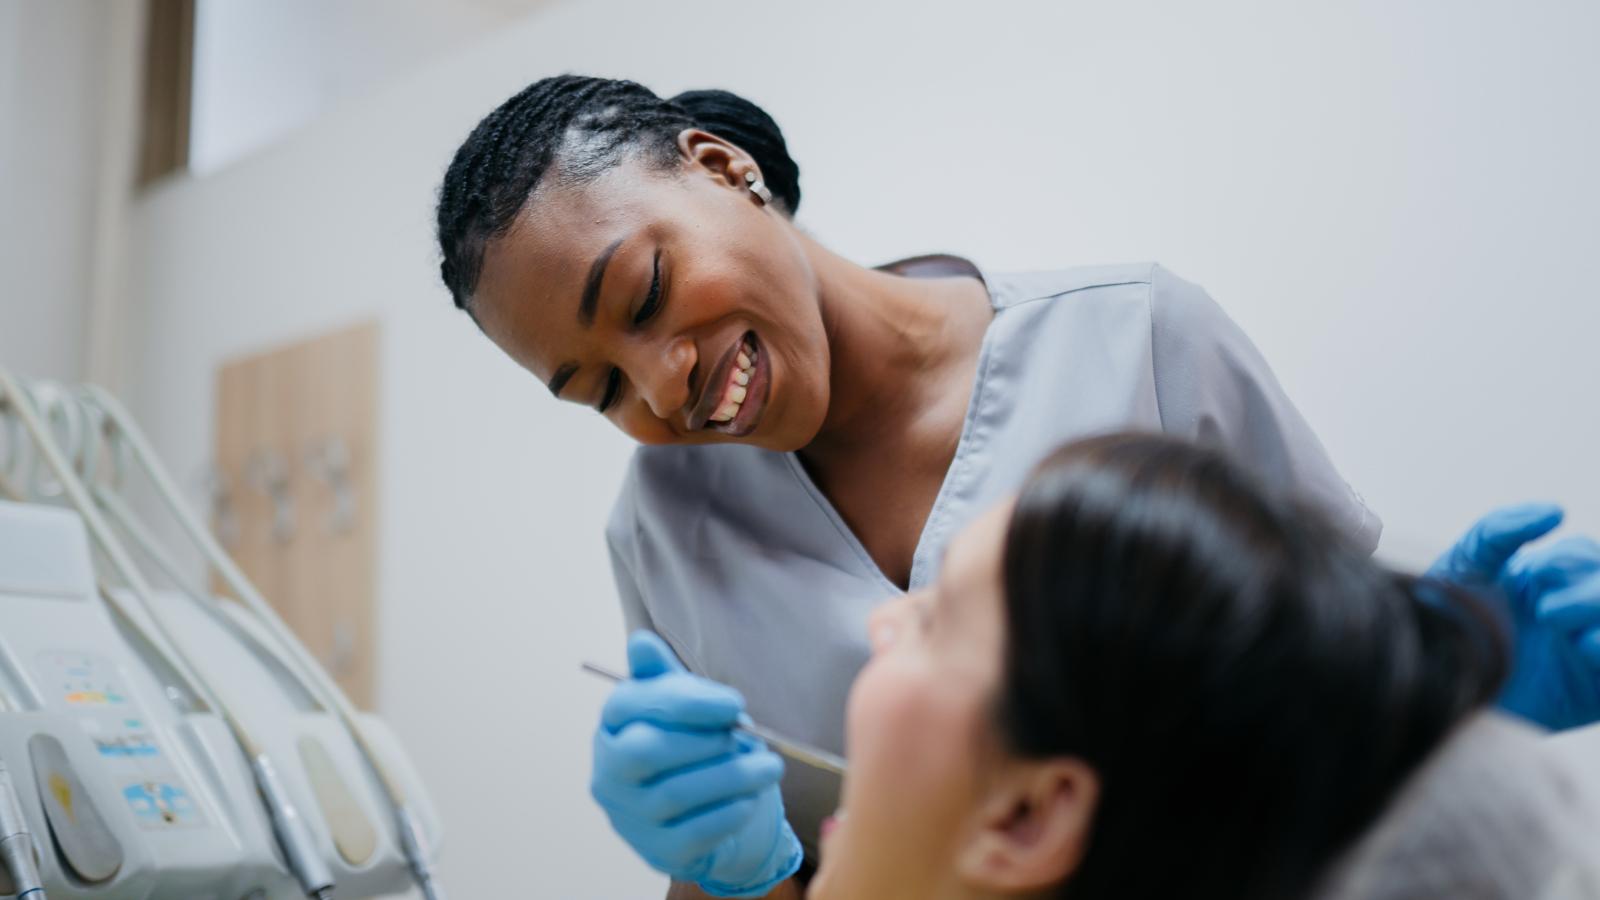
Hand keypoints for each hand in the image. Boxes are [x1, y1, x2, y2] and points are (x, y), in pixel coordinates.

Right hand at [591, 631, 802, 896]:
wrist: (694, 809)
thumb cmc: (683, 743)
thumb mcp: (677, 704)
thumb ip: (663, 676)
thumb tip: (643, 644)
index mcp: (612, 726)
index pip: (634, 705)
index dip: (686, 702)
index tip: (734, 702)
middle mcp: (609, 772)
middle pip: (648, 751)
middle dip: (705, 742)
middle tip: (751, 737)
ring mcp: (629, 816)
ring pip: (675, 794)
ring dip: (731, 778)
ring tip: (769, 766)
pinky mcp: (655, 849)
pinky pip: (693, 833)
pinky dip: (728, 814)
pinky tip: (752, 799)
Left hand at [1428, 503, 1599, 729]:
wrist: (1434, 681)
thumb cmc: (1446, 621)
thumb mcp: (1464, 566)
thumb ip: (1499, 530)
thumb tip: (1556, 510)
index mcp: (1546, 581)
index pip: (1582, 555)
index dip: (1563, 562)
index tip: (1532, 577)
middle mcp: (1572, 611)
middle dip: (1584, 590)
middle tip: (1545, 609)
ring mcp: (1587, 650)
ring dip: (1594, 609)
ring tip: (1559, 626)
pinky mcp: (1594, 690)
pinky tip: (1585, 648)